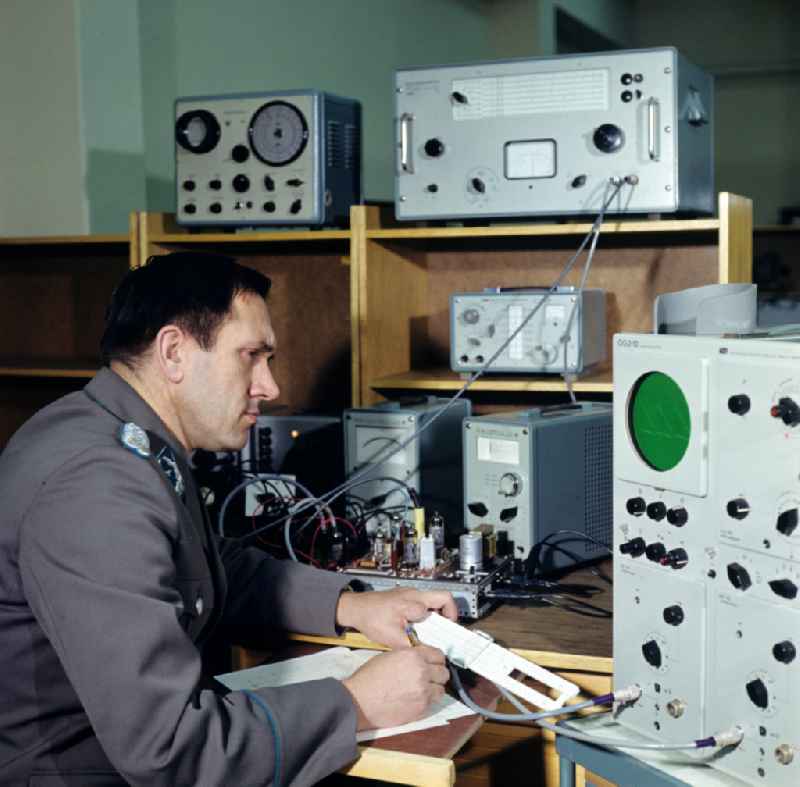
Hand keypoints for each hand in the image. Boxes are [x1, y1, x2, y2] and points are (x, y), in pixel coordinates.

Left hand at [336, 587, 457, 649]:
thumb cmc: (371, 619)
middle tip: (447, 628)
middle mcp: (414, 594)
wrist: (355, 608)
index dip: (444, 623)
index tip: (444, 636)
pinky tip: (418, 626)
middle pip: (444, 597)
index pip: (439, 608)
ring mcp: (410, 593)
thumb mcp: (391, 638)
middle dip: (450, 613)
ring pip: (434, 599)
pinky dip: (426, 612)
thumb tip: (425, 655)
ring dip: (436, 613)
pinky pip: (423, 601)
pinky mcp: (404, 595)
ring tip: (432, 629)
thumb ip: (411, 646)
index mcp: (413, 602)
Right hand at [342, 646, 448, 729]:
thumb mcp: (389, 656)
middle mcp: (422, 671)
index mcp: (413, 655)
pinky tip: (416, 700)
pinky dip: (428, 702)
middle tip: (430, 678)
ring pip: (441, 689)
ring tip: (423, 690)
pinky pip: (433, 703)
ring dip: (434, 689)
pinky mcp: (421, 708)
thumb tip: (421, 659)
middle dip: (438, 675)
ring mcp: (423, 691)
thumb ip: (409, 656)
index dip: (436, 660)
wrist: (359, 701)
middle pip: (444, 672)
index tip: (434, 663)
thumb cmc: (369, 678)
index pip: (438, 655)